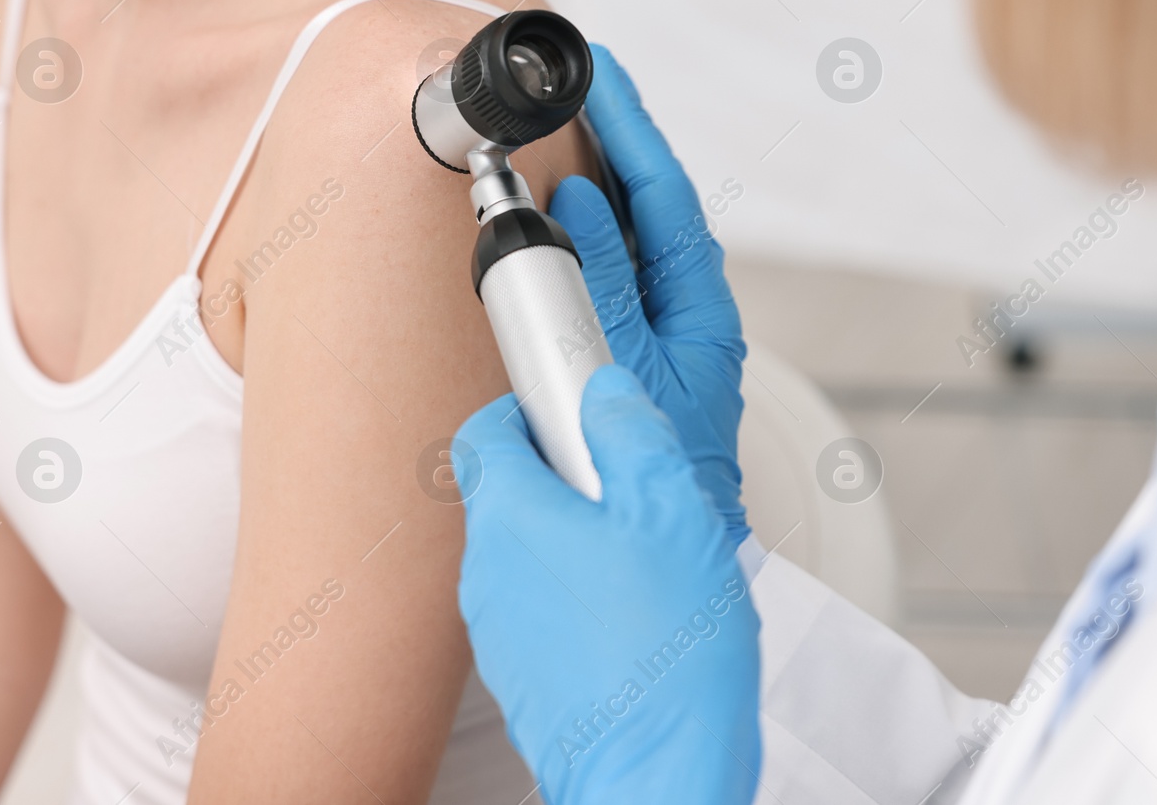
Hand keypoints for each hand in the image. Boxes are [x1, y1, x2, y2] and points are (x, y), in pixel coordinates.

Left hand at [456, 366, 760, 804]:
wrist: (659, 775)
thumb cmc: (667, 658)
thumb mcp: (671, 511)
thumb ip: (631, 433)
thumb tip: (605, 390)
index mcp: (513, 517)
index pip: (485, 430)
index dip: (531, 411)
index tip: (581, 418)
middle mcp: (487, 571)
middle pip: (510, 490)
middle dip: (569, 478)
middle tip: (635, 495)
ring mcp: (497, 628)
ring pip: (529, 550)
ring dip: (579, 539)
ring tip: (648, 563)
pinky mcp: (519, 672)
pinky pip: (540, 606)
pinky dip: (579, 595)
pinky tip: (639, 617)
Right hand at [549, 46, 748, 545]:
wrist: (661, 552)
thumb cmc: (659, 469)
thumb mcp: (624, 364)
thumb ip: (595, 281)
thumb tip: (572, 202)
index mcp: (700, 307)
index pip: (662, 194)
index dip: (632, 127)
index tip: (601, 71)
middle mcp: (684, 310)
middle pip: (646, 205)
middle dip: (612, 143)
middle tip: (574, 87)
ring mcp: (656, 332)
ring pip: (619, 241)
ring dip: (588, 188)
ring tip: (560, 132)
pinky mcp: (624, 355)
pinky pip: (597, 280)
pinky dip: (572, 243)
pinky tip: (549, 223)